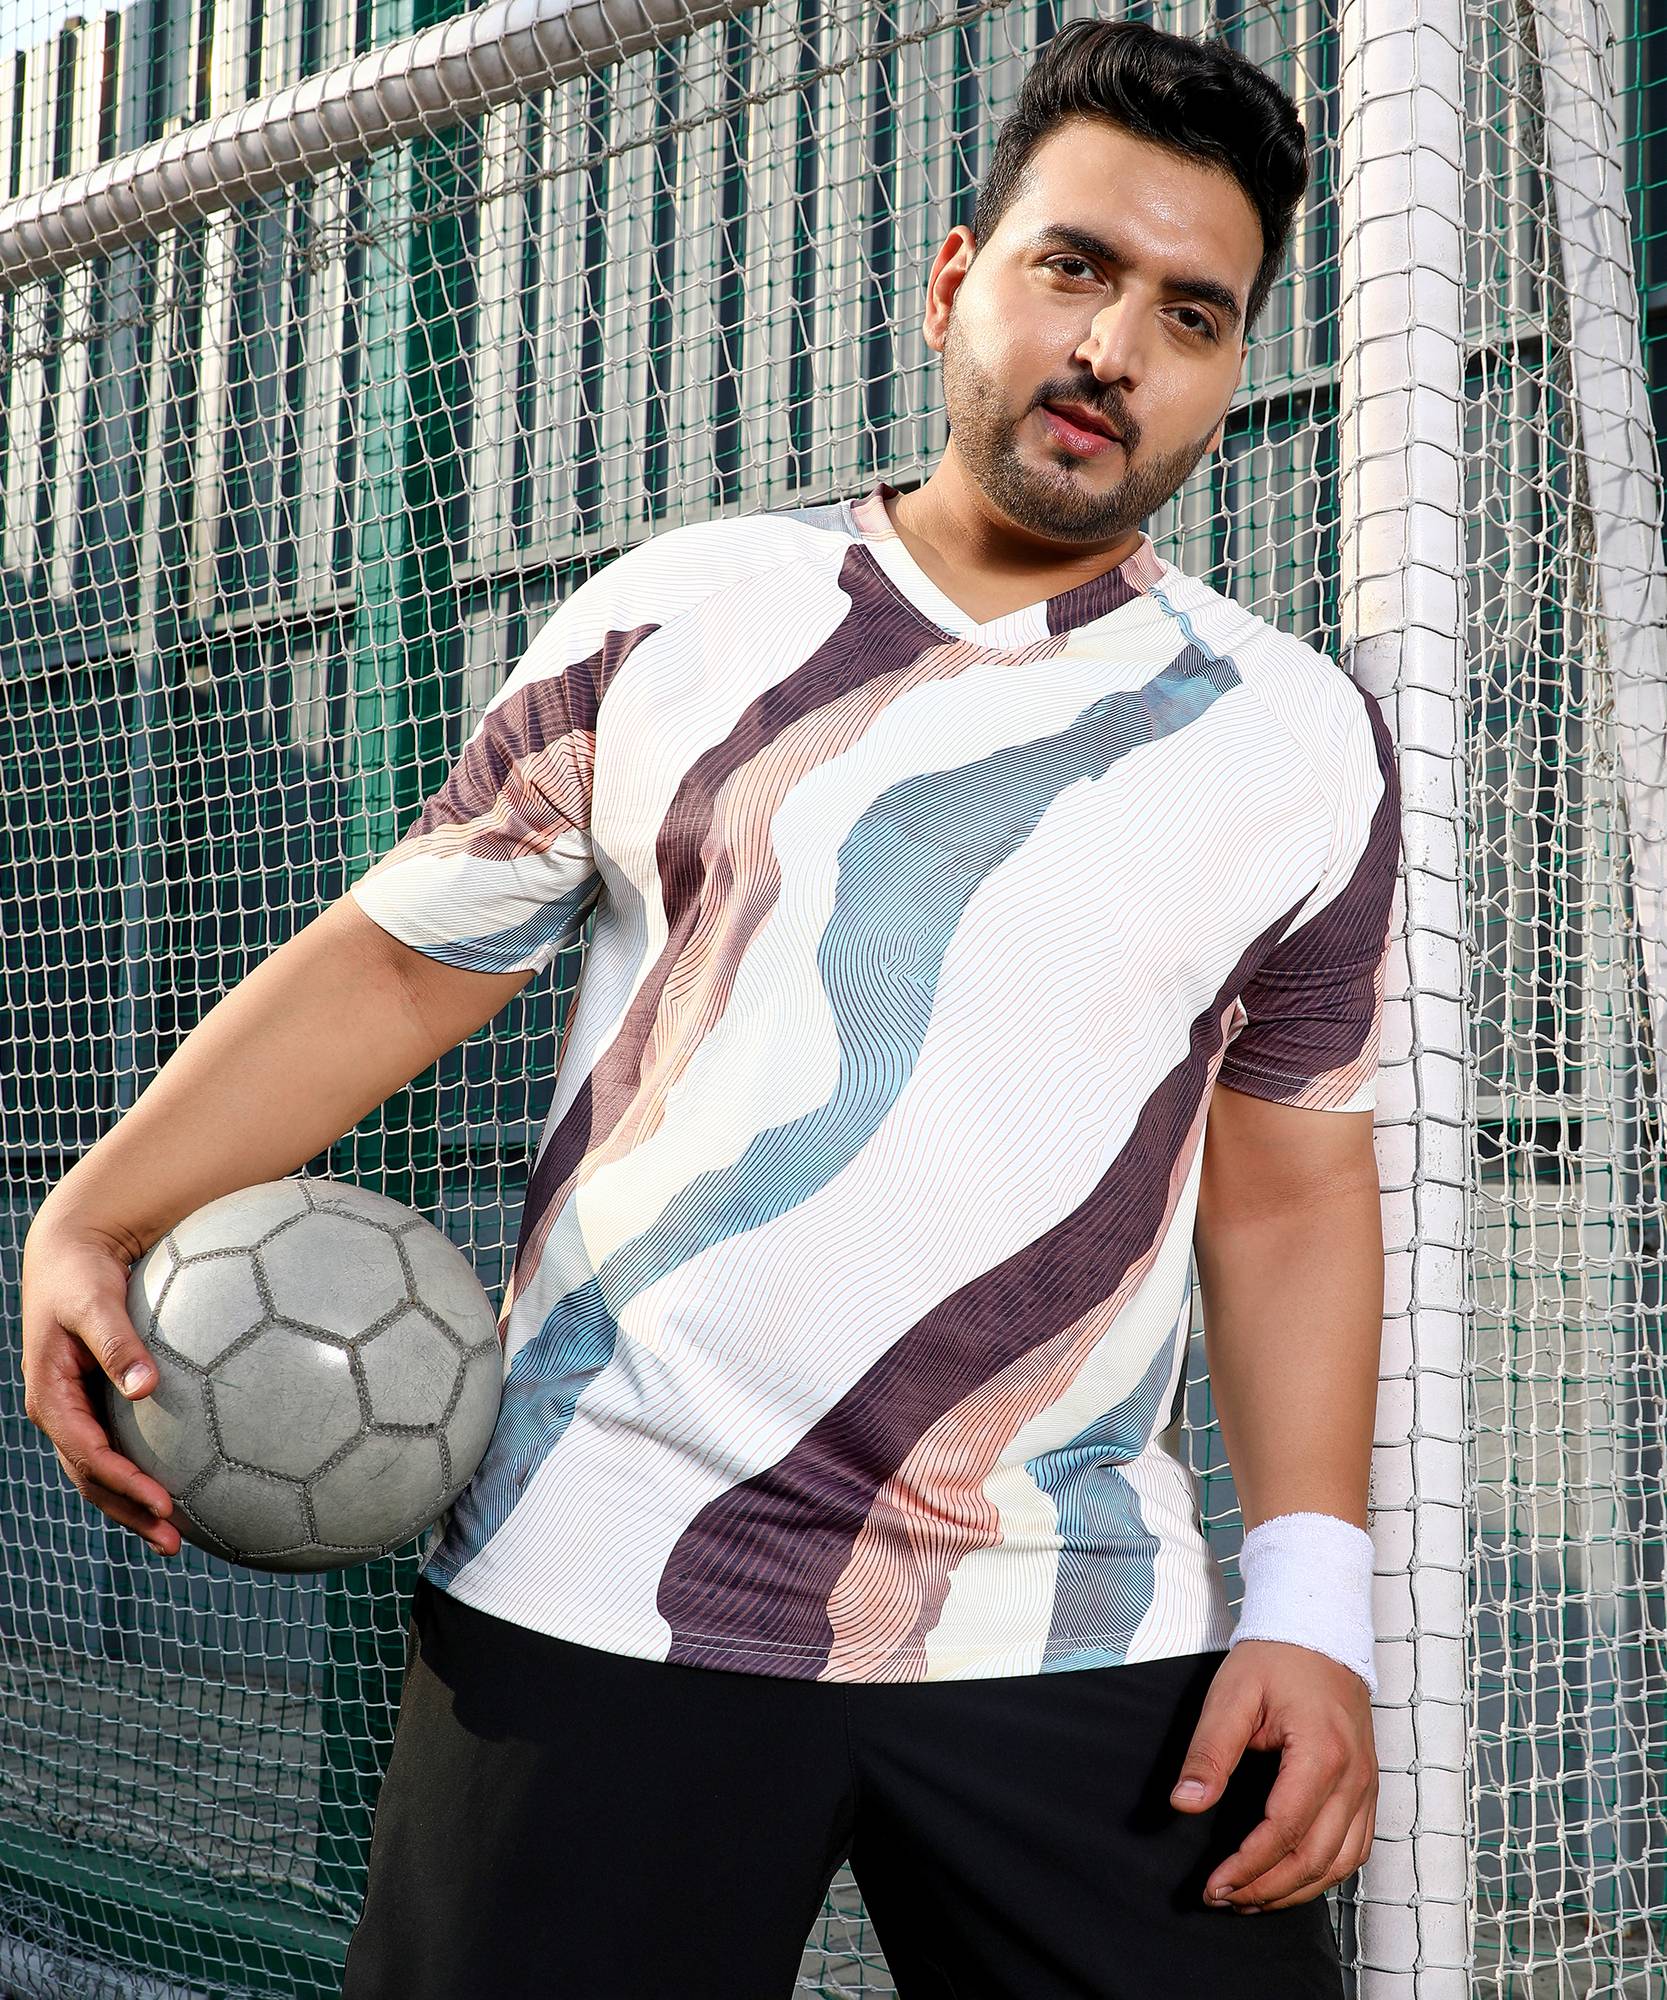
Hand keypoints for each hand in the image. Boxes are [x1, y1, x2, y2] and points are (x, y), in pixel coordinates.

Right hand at [20, 1209, 183, 1557]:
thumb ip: (119, 1342)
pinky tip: (179, 1488)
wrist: (69, 1255)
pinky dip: (139, 1476)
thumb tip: (146, 1387)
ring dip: (133, 1506)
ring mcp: (75, 1413)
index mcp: (51, 1396)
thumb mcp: (95, 1302)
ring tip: (177, 1537)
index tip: (163, 1502)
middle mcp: (60, 1412)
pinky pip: (116, 1450)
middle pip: (92, 1479)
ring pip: (101, 1474)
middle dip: (130, 1513)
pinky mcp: (96, 1405)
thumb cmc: (82, 1275)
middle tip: (174, 1541)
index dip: (124, 1483)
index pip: (88, 1455)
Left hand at [1168, 1638, 1376, 1910]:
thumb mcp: (1231, 1695)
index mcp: (1321, 1753)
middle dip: (1266, 1888)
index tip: (1214, 1885)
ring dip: (1295, 1891)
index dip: (1248, 1866)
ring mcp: (1367, 1784)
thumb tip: (1184, 1804)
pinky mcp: (1367, 1788)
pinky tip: (1290, 1879)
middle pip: (1314, 1858)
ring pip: (1339, 1862)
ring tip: (1250, 1899)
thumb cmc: (1275, 1658)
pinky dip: (1322, 1873)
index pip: (1284, 1830)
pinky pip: (1354, 1848)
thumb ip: (1209, 1752)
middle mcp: (1354, 1776)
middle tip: (1223, 1899)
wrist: (1318, 1632)